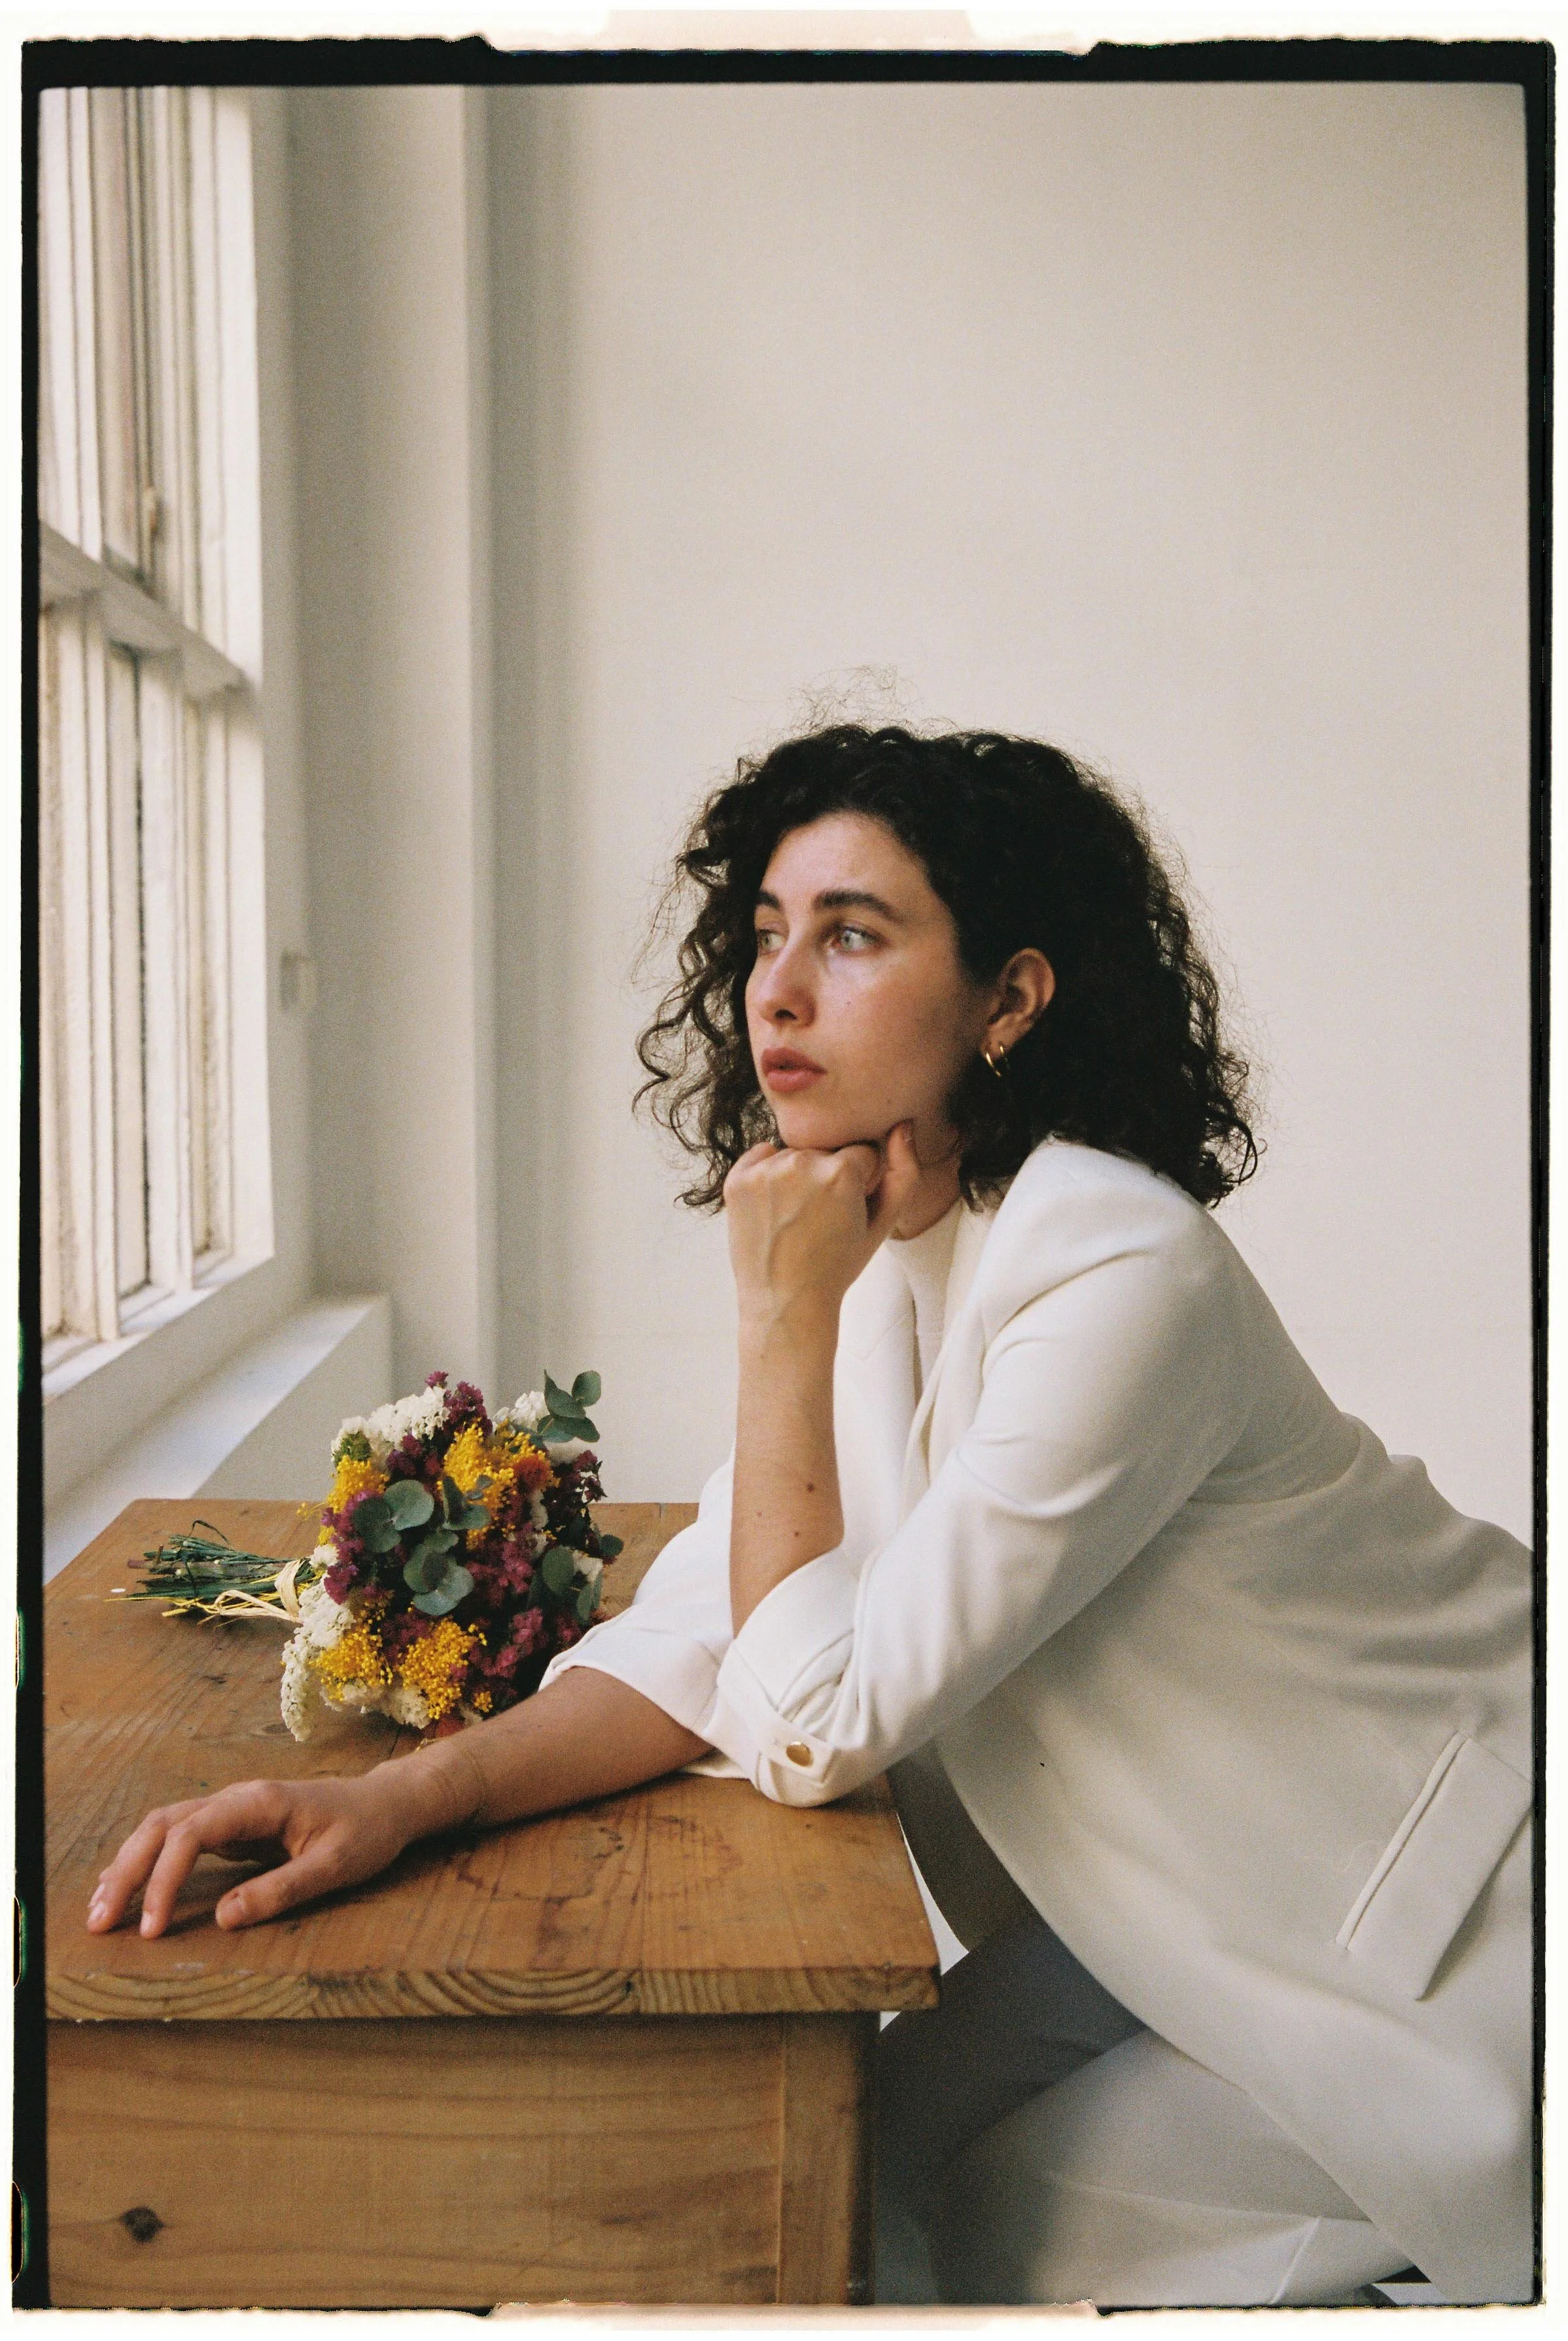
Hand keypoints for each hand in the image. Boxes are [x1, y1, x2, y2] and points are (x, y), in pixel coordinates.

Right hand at [85, 1761, 441, 1937]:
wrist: (385, 1804)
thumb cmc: (366, 1832)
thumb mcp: (335, 1866)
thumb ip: (281, 1890)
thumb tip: (224, 1919)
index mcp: (259, 1803)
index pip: (191, 1834)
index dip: (164, 1879)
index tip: (152, 1927)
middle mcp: (236, 1799)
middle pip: (162, 1826)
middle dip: (127, 1872)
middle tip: (101, 1923)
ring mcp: (231, 1810)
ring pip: (163, 1828)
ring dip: (129, 1866)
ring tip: (101, 1913)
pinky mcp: (231, 1826)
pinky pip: (177, 1839)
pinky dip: (147, 1862)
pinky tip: (127, 1890)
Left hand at [724, 1121, 922, 1329]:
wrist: (785, 1301)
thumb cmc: (837, 1266)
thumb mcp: (883, 1224)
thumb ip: (904, 1172)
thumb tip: (903, 1126)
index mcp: (841, 1173)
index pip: (861, 1154)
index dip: (859, 1184)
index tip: (848, 1212)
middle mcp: (802, 1164)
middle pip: (826, 1153)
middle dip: (828, 1177)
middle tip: (821, 1219)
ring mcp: (765, 1172)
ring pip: (795, 1154)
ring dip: (798, 1176)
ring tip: (796, 1217)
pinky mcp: (738, 1180)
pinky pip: (762, 1155)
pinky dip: (768, 1174)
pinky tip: (775, 1208)